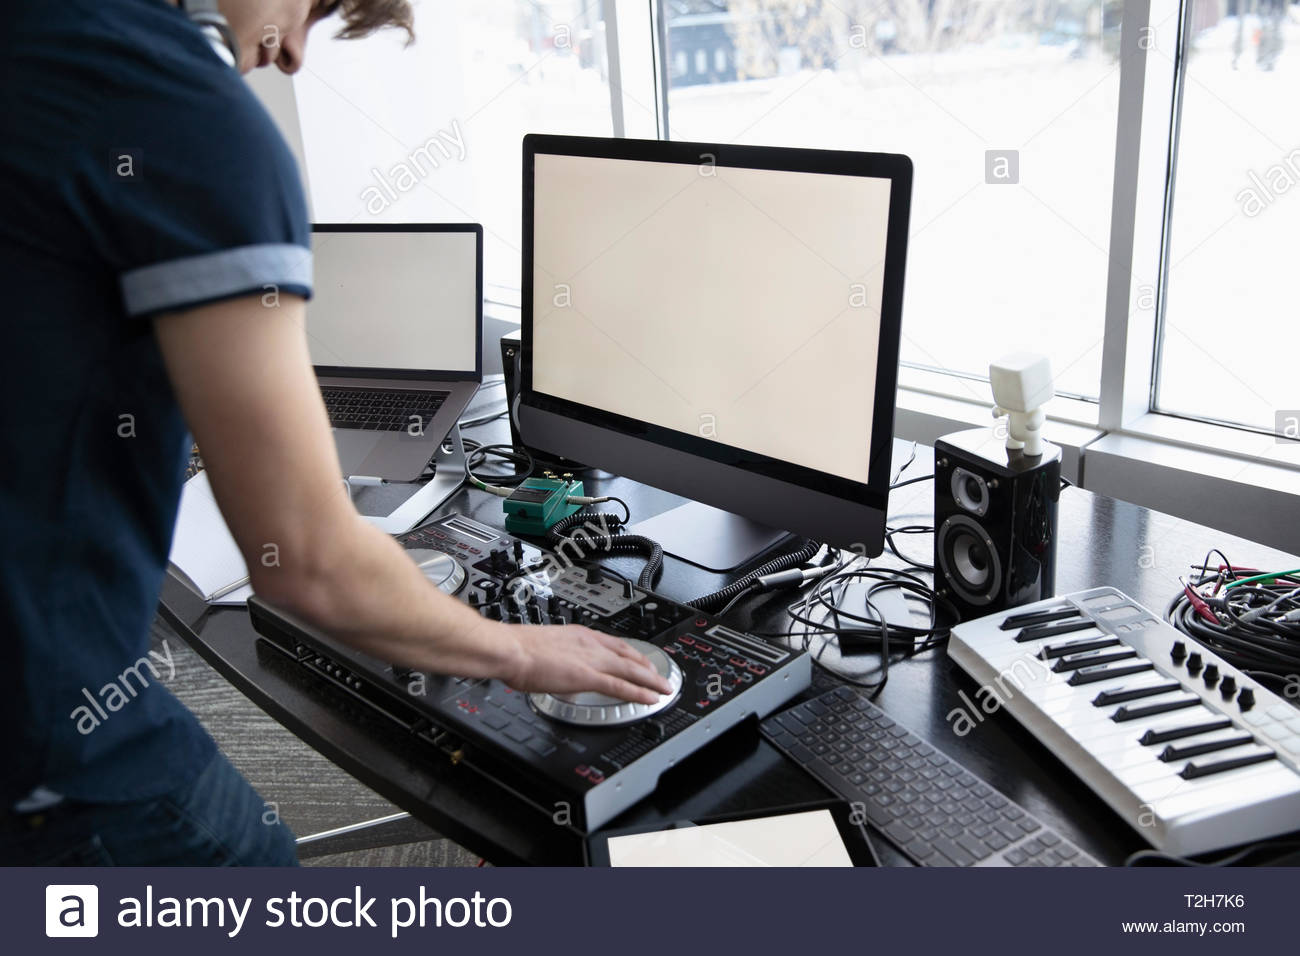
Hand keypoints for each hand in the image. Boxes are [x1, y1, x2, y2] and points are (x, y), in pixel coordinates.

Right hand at [501, 623, 673, 703]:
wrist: (510, 649)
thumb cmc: (518, 649)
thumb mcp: (547, 646)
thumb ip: (559, 655)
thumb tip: (559, 665)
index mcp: (580, 635)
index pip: (615, 644)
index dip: (632, 654)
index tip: (642, 660)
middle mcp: (590, 644)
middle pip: (629, 656)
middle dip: (648, 667)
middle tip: (661, 676)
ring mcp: (591, 660)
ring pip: (630, 671)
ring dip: (651, 680)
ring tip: (664, 688)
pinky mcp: (587, 677)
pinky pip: (620, 687)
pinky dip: (638, 693)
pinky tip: (650, 698)